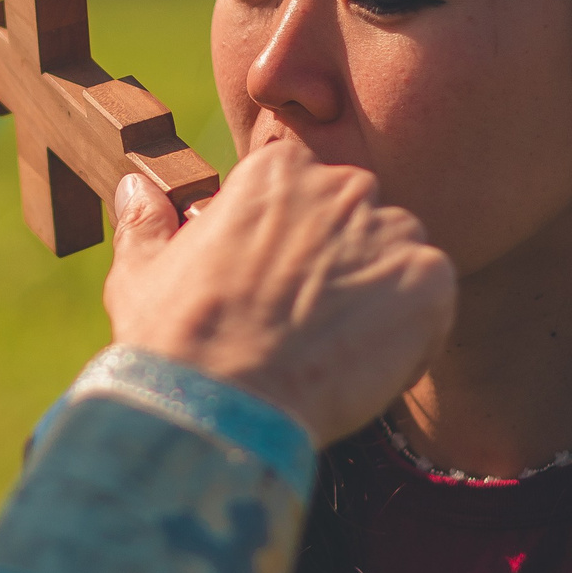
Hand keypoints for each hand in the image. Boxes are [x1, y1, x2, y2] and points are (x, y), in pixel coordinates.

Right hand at [102, 137, 454, 445]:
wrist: (218, 402)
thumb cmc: (175, 339)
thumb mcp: (144, 271)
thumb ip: (149, 222)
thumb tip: (136, 188)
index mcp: (277, 169)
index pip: (309, 193)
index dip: (293, 245)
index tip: (273, 287)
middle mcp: (341, 184)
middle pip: (360, 219)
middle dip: (341, 263)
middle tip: (305, 322)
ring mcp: (390, 230)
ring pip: (399, 257)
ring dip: (379, 296)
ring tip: (333, 349)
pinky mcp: (429, 282)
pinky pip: (434, 301)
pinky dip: (412, 333)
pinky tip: (362, 364)